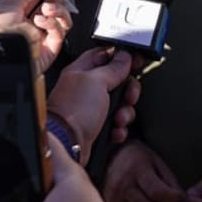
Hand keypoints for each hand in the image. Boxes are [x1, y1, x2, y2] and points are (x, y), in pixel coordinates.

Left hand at [0, 0, 74, 71]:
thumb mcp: (12, 1)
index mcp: (19, 11)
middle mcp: (31, 24)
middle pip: (54, 2)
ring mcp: (41, 37)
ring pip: (62, 18)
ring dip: (57, 9)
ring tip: (45, 9)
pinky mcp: (49, 50)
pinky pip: (61, 32)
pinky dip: (54, 24)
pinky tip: (41, 22)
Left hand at [46, 47, 133, 164]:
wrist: (66, 146)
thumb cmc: (73, 112)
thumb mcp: (97, 81)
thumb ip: (113, 68)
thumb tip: (124, 56)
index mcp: (82, 71)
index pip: (105, 55)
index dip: (122, 57)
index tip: (135, 62)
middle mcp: (86, 89)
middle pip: (117, 81)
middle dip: (128, 90)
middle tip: (128, 96)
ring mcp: (91, 110)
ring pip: (120, 104)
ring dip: (125, 112)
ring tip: (118, 118)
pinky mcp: (96, 128)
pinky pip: (116, 124)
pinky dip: (119, 129)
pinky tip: (115, 131)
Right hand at [102, 140, 186, 201]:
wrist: (113, 157)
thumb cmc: (138, 157)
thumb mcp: (157, 160)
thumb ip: (169, 180)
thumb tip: (181, 200)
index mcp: (135, 168)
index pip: (156, 192)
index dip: (174, 199)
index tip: (184, 198)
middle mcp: (122, 185)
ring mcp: (115, 199)